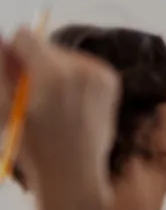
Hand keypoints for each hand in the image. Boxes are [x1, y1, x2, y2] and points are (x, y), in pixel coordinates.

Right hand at [0, 26, 119, 192]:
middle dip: (35, 63)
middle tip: (32, 96)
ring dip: (54, 70)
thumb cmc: (33, 147)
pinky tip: (69, 103)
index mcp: (53, 73)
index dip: (15, 51)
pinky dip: (73, 78)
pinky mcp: (111, 81)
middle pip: (47, 46)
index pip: (26, 36)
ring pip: (65, 56)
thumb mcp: (7, 107)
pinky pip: (83, 66)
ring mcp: (100, 74)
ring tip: (51, 102)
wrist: (73, 173)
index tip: (13, 72)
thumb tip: (2, 41)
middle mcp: (82, 68)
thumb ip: (3, 69)